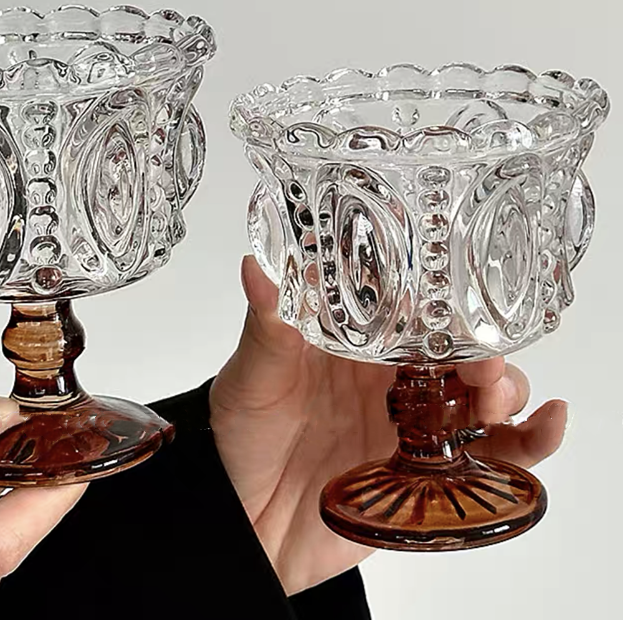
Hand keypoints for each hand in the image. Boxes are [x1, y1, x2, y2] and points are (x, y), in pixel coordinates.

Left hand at [210, 256, 567, 594]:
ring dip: (505, 392)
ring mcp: (412, 425)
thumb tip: (254, 267)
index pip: (411, 312)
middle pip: (456, 352)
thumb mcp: (253, 376)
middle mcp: (389, 379)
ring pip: (481, 398)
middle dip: (480, 351)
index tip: (458, 304)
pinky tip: (545, 428)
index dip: (440, 306)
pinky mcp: (427, 471)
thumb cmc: (243, 437)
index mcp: (355, 344)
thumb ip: (266, 327)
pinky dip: (527, 442)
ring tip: (497, 398)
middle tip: (482, 365)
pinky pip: (488, 455)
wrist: (245, 521)